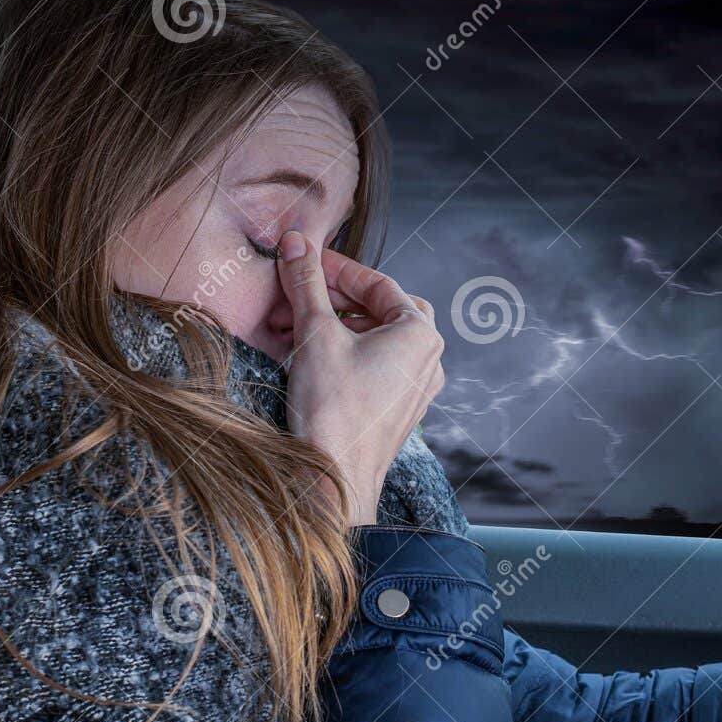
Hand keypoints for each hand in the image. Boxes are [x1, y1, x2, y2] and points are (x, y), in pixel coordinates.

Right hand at [276, 230, 444, 525]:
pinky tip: (309, 356)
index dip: (335, 269)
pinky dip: (344, 354)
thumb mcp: (315, 334)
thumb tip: (296, 243)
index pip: (376, 283)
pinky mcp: (398, 410)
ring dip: (335, 327)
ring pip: (374, 339)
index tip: (303, 260)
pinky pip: (374, 367)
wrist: (335, 478)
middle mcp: (427, 359)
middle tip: (299, 292)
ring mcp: (415, 388)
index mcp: (420, 334)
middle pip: (379, 309)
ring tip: (294, 326)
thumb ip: (307, 283)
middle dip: (334, 299)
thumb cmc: (334, 410)